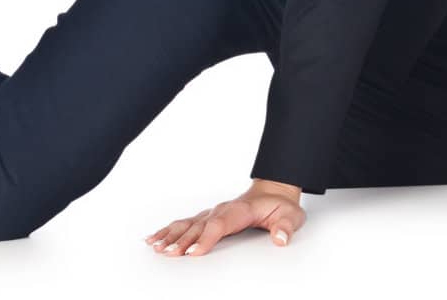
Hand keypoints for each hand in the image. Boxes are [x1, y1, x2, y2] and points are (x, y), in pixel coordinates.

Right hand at [143, 179, 306, 256]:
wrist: (273, 192)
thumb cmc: (280, 206)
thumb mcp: (291, 216)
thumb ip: (286, 227)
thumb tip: (280, 238)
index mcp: (239, 210)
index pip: (219, 224)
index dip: (206, 238)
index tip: (194, 252)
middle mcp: (221, 210)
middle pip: (198, 226)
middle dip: (182, 240)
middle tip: (169, 253)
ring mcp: (212, 213)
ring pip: (188, 224)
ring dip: (171, 235)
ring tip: (156, 246)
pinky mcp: (207, 217)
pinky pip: (185, 223)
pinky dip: (169, 230)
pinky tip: (155, 238)